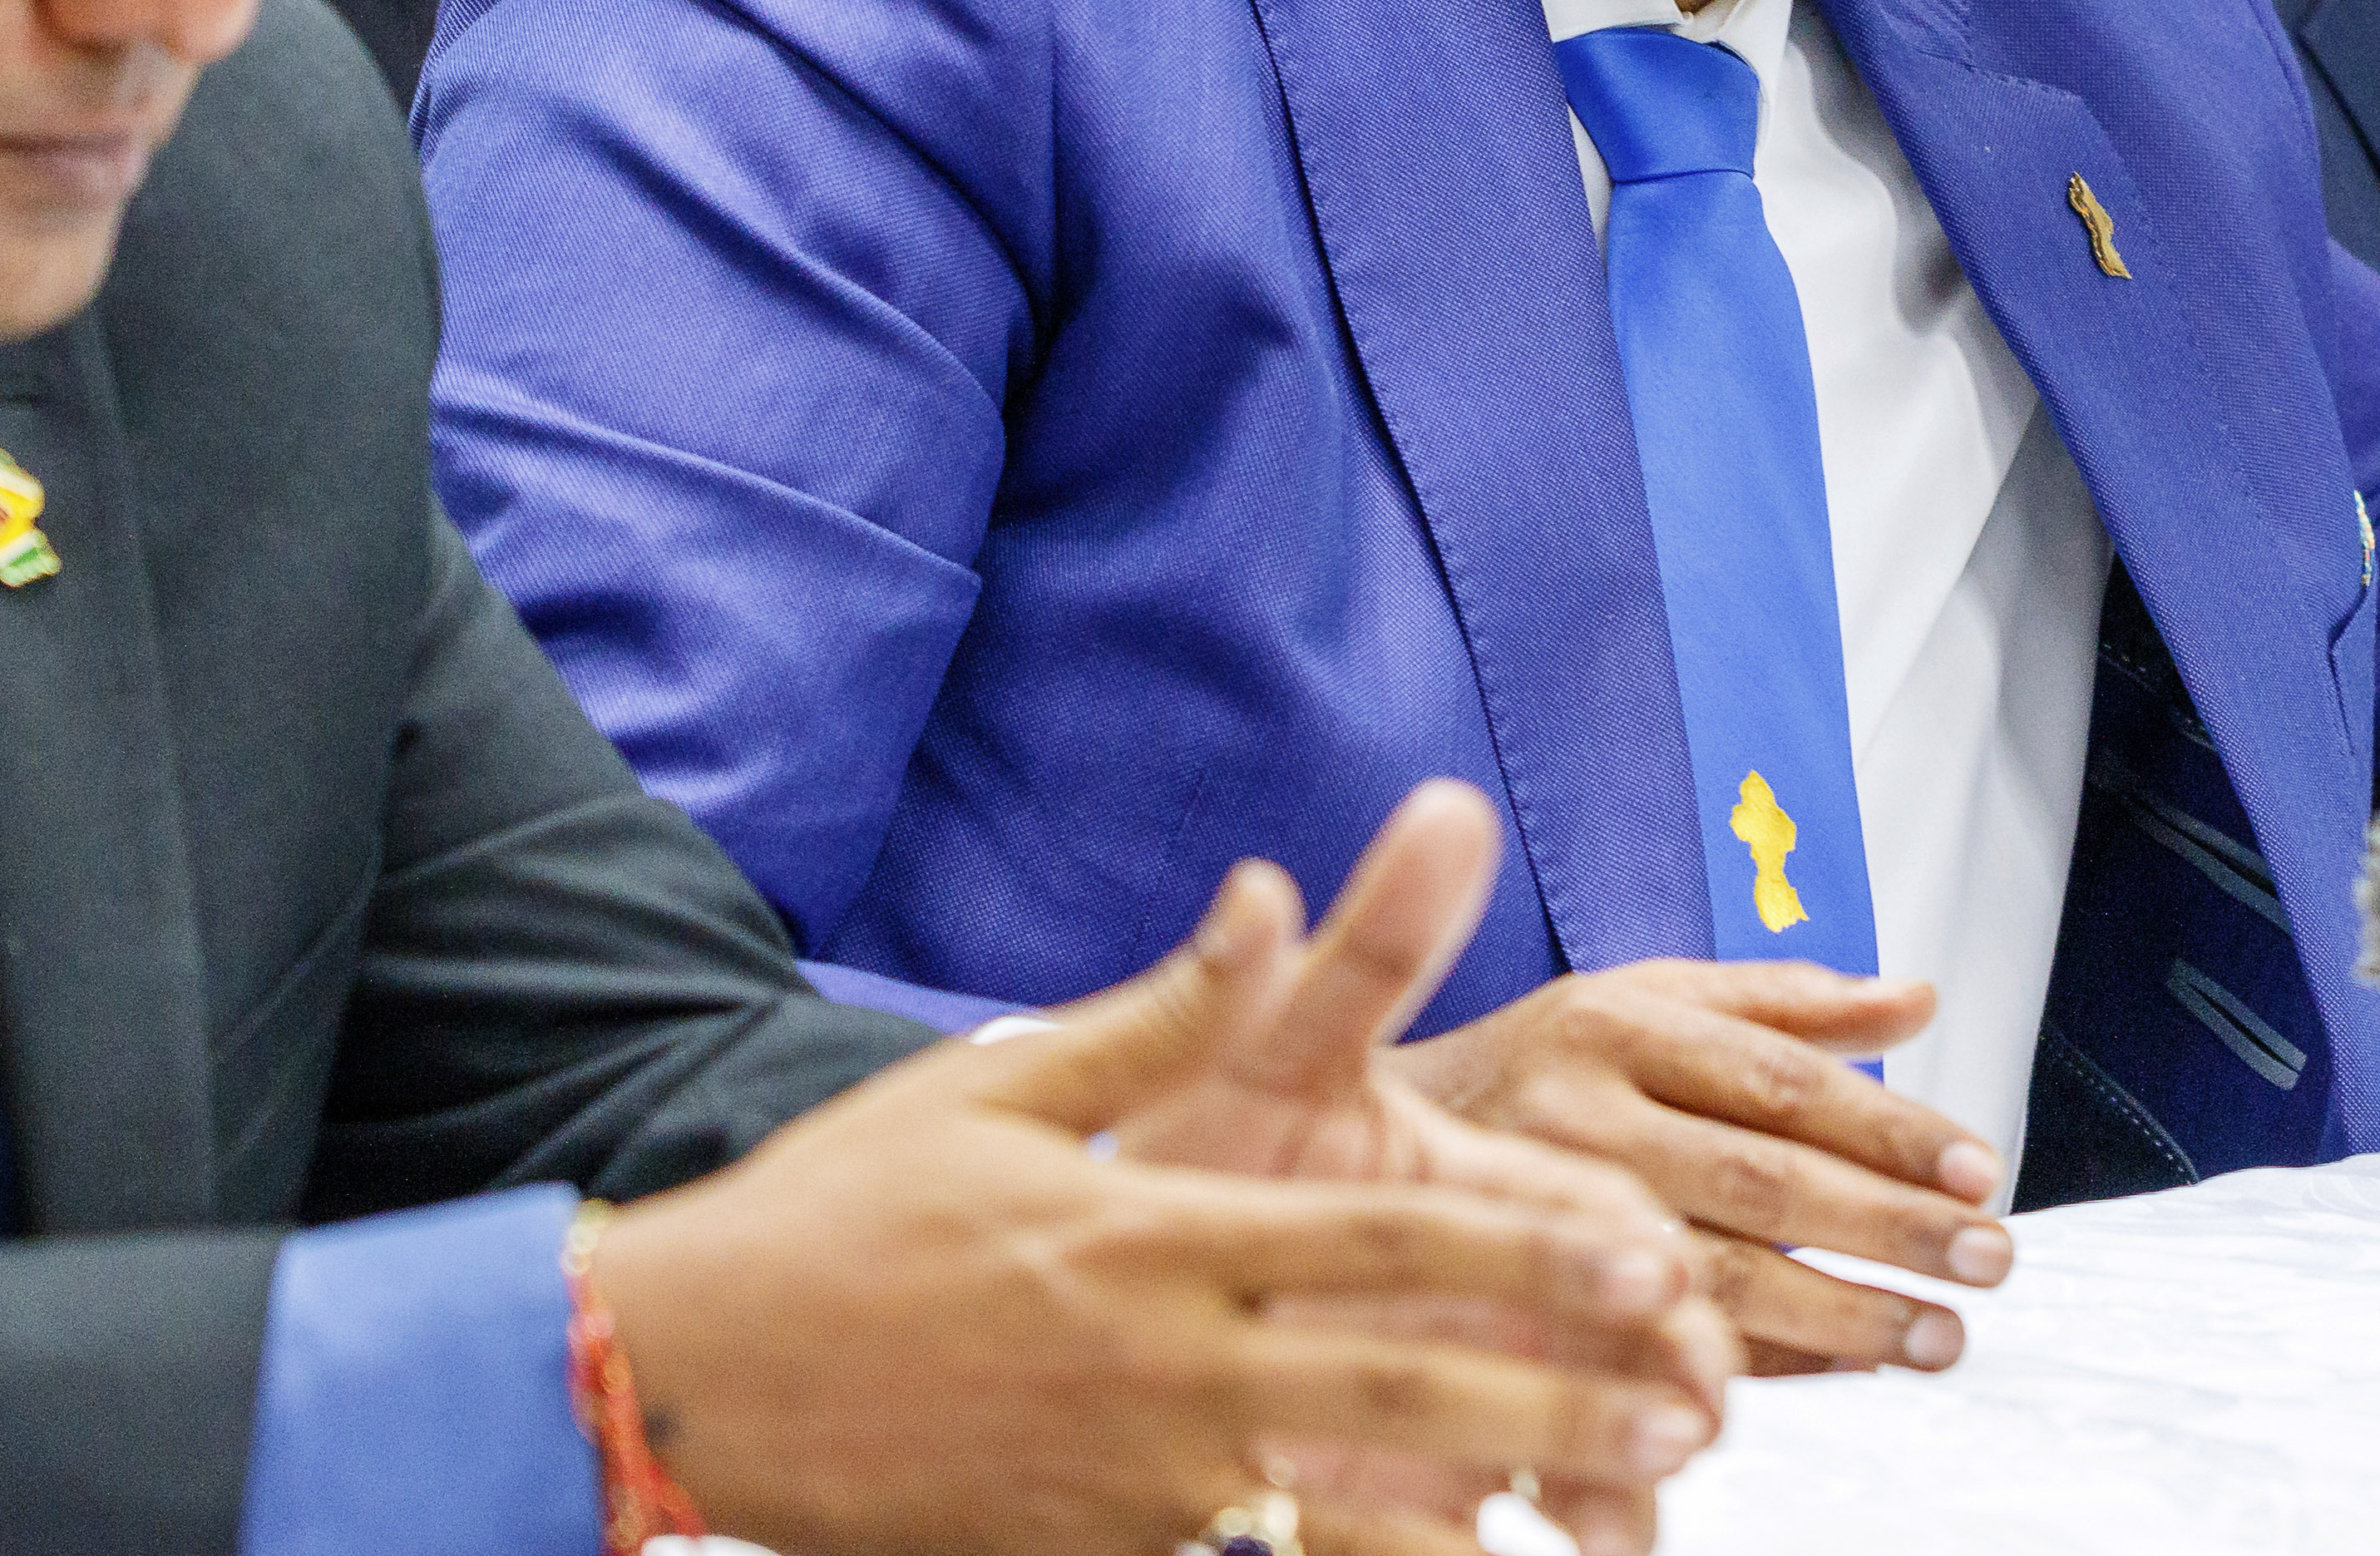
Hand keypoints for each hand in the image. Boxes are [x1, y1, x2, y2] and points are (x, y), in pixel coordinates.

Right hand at [586, 812, 1725, 1555]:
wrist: (683, 1377)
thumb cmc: (841, 1213)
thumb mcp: (994, 1085)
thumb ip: (1158, 1008)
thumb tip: (1272, 891)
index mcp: (1149, 1237)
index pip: (1373, 1246)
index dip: (1522, 1256)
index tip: (1647, 1257)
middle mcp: (1159, 1366)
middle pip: (1393, 1387)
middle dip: (1555, 1400)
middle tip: (1695, 1407)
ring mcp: (1131, 1480)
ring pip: (1344, 1497)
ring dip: (1487, 1499)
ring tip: (1616, 1506)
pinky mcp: (1095, 1551)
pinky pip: (1249, 1555)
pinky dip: (1354, 1555)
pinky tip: (1451, 1554)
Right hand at [1398, 960, 2016, 1374]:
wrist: (1346, 1138)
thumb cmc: (1536, 1069)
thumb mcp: (1640, 997)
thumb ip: (1782, 1001)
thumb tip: (1917, 995)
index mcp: (1618, 1023)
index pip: (1780, 1079)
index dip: (1887, 1128)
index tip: (1979, 1170)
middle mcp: (1579, 1114)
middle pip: (1760, 1179)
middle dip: (1887, 1228)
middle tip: (1988, 1259)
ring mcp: (1541, 1215)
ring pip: (1712, 1277)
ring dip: (1839, 1317)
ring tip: (1937, 1336)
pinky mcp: (1518, 1298)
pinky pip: (1654, 1342)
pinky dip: (1754, 1367)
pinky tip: (1836, 1373)